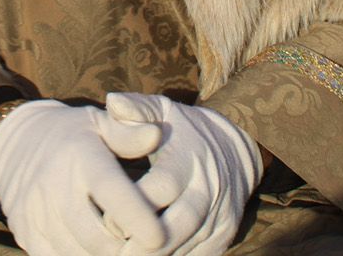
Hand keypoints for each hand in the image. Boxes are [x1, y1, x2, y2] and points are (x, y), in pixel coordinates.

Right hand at [0, 99, 166, 255]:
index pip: (110, 190)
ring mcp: (35, 213)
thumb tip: (156, 134)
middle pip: (96, 238)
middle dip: (125, 250)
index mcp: (80, 156)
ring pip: (78, 255)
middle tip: (145, 247)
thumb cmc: (72, 135)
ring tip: (122, 248)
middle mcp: (54, 185)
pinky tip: (95, 251)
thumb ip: (128, 134)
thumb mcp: (99, 124)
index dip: (136, 217)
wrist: (13, 144)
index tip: (159, 237)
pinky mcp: (25, 234)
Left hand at [105, 93, 262, 255]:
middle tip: (115, 255)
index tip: (106, 220)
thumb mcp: (162, 110)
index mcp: (188, 158)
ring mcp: (219, 214)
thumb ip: (136, 109)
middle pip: (178, 225)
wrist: (236, 147)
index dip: (135, 205)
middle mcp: (207, 188)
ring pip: (188, 245)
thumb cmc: (183, 128)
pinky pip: (199, 255)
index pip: (163, 187)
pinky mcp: (224, 234)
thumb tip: (112, 101)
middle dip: (145, 244)